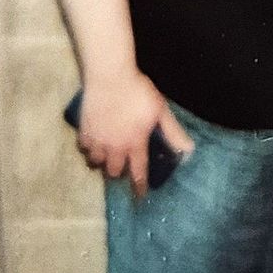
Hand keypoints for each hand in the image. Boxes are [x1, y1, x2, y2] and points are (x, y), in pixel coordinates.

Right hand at [77, 68, 193, 197]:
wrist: (110, 76)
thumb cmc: (138, 91)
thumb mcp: (160, 111)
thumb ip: (172, 132)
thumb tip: (189, 150)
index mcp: (134, 144)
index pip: (138, 172)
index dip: (139, 186)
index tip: (140, 196)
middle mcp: (114, 148)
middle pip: (114, 172)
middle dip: (119, 173)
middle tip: (123, 168)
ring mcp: (97, 140)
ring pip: (96, 162)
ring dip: (102, 162)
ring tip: (107, 157)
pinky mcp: (84, 130)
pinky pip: (84, 148)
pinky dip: (89, 149)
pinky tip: (93, 143)